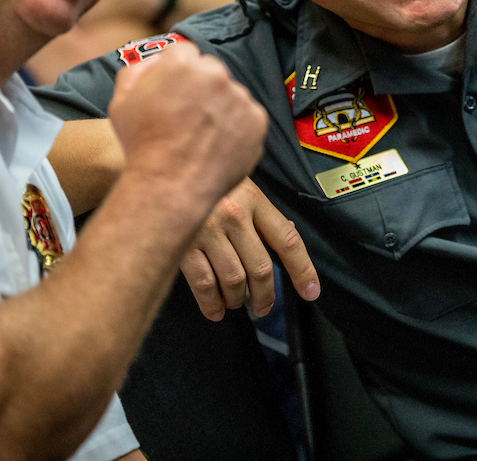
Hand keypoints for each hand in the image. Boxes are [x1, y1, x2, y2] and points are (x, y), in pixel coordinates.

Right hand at [108, 41, 266, 208]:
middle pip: (211, 71)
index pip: (185, 54)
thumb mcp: (121, 102)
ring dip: (221, 108)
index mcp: (181, 62)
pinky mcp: (257, 120)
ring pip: (231, 95)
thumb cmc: (142, 144)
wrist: (169, 184)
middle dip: (202, 88)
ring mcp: (240, 97)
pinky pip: (247, 118)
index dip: (177, 74)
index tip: (174, 93)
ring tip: (202, 137)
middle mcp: (215, 73)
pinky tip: (218, 146)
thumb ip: (137, 72)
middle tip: (189, 117)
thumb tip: (155, 62)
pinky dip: (237, 129)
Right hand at [180, 177, 320, 320]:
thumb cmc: (205, 175)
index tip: (311, 292)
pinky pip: (204, 283)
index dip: (303, 270)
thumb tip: (287, 233)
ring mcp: (207, 230)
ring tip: (235, 303)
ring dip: (237, 299)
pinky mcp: (182, 244)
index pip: (287, 240)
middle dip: (265, 296)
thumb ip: (261, 211)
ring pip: (234, 280)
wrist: (166, 165)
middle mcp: (234, 215)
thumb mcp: (239, 184)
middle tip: (263, 307)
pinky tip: (215, 310)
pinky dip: (211, 303)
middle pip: (260, 268)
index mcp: (253, 199)